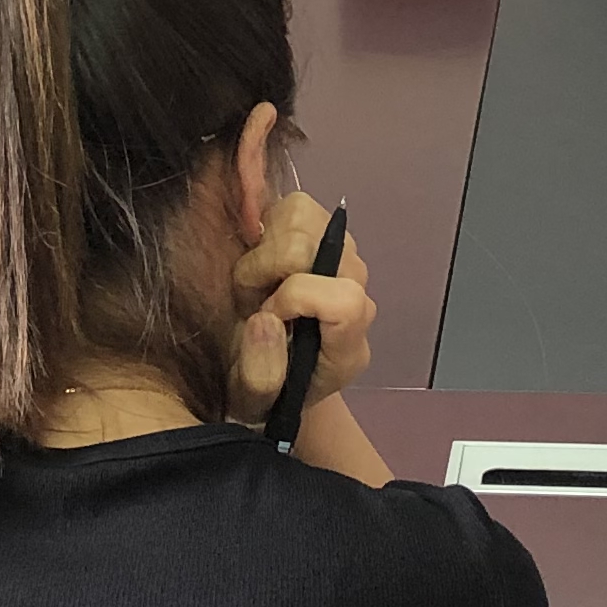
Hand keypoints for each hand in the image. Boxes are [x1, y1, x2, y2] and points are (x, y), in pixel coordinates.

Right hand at [226, 193, 375, 420]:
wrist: (275, 372)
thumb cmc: (266, 390)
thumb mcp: (254, 401)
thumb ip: (261, 374)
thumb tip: (266, 319)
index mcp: (348, 341)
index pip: (345, 301)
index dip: (295, 298)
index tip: (265, 317)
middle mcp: (355, 292)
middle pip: (318, 246)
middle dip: (267, 269)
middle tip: (251, 301)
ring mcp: (342, 257)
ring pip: (303, 217)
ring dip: (265, 247)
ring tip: (257, 282)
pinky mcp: (321, 232)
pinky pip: (295, 206)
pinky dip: (266, 226)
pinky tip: (261, 258)